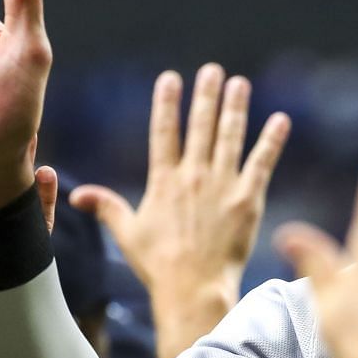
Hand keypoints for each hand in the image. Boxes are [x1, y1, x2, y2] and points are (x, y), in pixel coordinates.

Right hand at [71, 64, 289, 357]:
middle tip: (213, 70)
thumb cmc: (158, 265)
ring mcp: (221, 186)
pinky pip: (262, 163)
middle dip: (206, 95)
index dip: (167, 103)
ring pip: (230, 136)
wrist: (191, 287)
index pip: (164, 132)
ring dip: (235, 107)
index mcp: (164, 181)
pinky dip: (272, 140)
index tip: (171, 78)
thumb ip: (106, 206)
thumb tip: (76, 193)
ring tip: (240, 84)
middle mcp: (193, 176)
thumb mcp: (127, 233)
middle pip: (200, 126)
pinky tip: (281, 120)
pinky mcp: (247, 200)